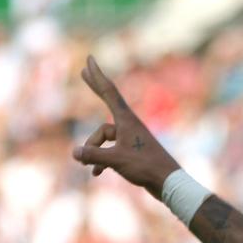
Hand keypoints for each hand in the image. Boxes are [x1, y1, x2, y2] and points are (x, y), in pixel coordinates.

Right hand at [72, 56, 180, 197]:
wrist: (168, 182)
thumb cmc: (145, 168)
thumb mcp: (115, 161)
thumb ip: (93, 155)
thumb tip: (74, 152)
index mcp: (126, 121)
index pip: (108, 92)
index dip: (97, 76)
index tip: (90, 59)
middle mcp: (128, 125)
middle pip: (107, 101)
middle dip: (95, 87)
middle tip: (84, 70)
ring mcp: (130, 137)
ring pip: (103, 137)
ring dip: (94, 151)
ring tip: (90, 166)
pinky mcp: (132, 151)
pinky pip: (109, 150)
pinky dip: (101, 161)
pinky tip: (97, 174)